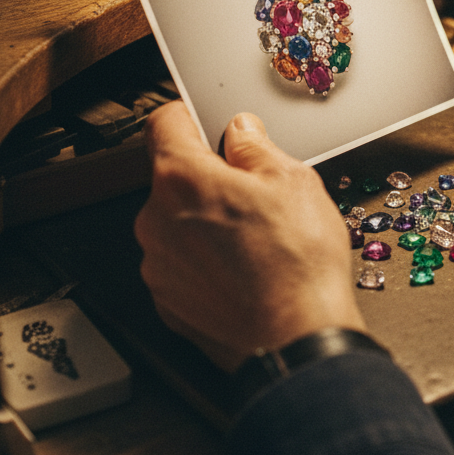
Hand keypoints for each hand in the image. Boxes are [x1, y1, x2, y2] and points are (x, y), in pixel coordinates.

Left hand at [134, 101, 364, 371]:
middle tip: (256, 191)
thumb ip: (256, 147)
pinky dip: (207, 260)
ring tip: (258, 237)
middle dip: (210, 177)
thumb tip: (242, 133)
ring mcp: (159, 266)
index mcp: (182, 179)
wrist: (297, 337)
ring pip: (178, 223)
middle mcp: (156, 220)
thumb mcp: (293, 180)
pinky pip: (183, 263)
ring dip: (207, 221)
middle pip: (174, 178)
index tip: (207, 122)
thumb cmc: (297, 263)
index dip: (190, 117)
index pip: (164, 123)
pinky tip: (247, 267)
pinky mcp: (168, 301)